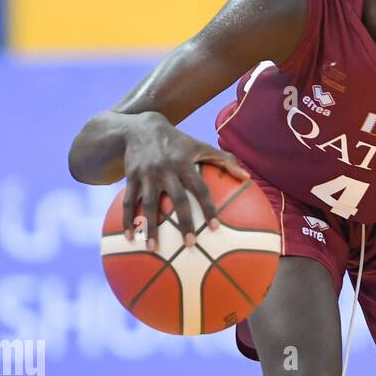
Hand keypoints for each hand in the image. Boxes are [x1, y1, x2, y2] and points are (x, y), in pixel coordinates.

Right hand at [120, 113, 250, 249]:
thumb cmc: (178, 142)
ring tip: (152, 248)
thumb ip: (225, 160)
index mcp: (185, 164)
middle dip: (184, 223)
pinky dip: (128, 219)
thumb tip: (247, 177)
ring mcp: (147, 175)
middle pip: (177, 200)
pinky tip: (129, 237)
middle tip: (190, 244)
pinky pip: (128, 201)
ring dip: (150, 227)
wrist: (141, 127)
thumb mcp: (201, 146)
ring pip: (148, 204)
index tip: (215, 227)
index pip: (200, 189)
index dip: (209, 208)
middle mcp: (166, 170)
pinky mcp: (131, 177)